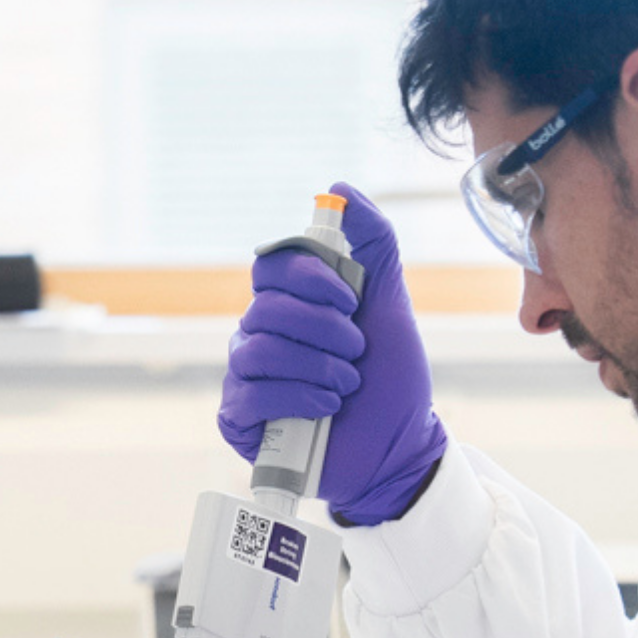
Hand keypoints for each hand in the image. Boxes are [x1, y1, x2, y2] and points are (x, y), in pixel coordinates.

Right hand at [217, 185, 446, 525]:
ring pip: (258, 350)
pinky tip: (324, 407)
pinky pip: (249, 393)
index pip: (272, 265)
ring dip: (315, 367)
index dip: (309, 277)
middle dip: (323, 329)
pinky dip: (295, 397)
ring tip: (345, 385)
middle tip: (356, 351)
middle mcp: (260, 335)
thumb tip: (339, 189)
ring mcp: (246, 378)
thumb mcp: (389, 304)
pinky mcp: (239, 420)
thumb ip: (374, 243)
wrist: (398, 448)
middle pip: (266, 307)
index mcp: (291, 305)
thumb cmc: (392, 380)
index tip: (349, 300)